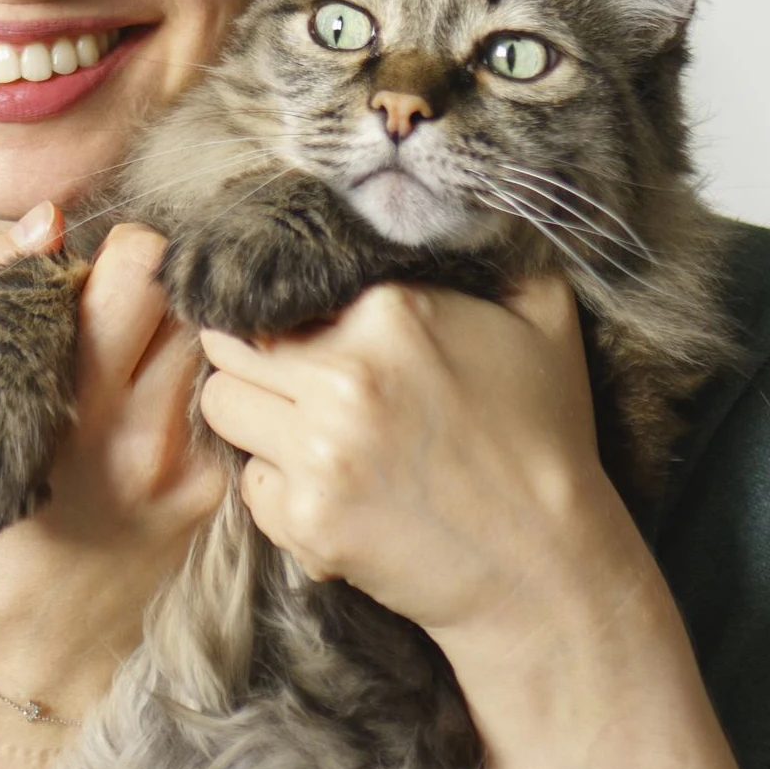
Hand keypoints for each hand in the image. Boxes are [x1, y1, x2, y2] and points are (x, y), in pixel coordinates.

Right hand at [0, 205, 217, 699]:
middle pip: (192, 294)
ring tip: (142, 365)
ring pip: (213, 343)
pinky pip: (220, 402)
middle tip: (134, 312)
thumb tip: (50, 220)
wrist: (26, 633)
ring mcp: (183, 460)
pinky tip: (156, 420)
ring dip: (183, 336)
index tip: (101, 280)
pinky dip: (194, 395)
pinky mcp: (213, 490)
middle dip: (165, 284)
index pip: (141, 262)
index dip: (123, 253)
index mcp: (64, 388)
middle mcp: (134, 423)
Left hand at [196, 272, 647, 639]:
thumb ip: (493, 250)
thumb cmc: (547, 441)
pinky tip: (331, 490)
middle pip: (229, 342)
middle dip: (253, 356)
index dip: (277, 302)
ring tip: (306, 431)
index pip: (277, 283)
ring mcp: (319, 451)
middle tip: (291, 380)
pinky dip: (278, 488)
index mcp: (390, 311)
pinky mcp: (307, 519)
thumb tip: (456, 201)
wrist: (548, 567)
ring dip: (254, 416)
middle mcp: (343, 374)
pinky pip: (248, 485)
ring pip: (221, 407)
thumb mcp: (545, 319)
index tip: (292, 323)